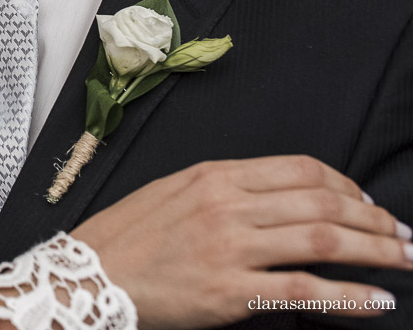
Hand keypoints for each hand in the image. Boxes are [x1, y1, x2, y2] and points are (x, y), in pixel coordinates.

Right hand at [72, 156, 409, 327]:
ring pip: (323, 241)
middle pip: (322, 204)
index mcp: (214, 175)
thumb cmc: (128, 237)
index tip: (367, 203)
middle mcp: (227, 205)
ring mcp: (230, 248)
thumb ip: (225, 191)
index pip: (300, 169)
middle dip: (375, 220)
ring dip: (376, 251)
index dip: (346, 185)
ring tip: (405, 259)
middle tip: (404, 235)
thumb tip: (280, 201)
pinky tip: (376, 301)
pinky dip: (350, 297)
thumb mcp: (173, 192)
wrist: (89, 274)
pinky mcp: (231, 292)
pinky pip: (304, 292)